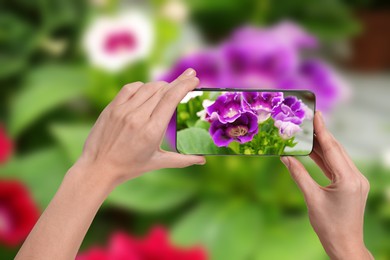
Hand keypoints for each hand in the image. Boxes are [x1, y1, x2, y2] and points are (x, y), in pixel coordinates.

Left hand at [74, 68, 205, 185]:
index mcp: (152, 130)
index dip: (184, 85)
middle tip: (189, 76)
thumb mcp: (157, 162)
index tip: (194, 78)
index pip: (171, 98)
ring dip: (161, 85)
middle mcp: (137, 117)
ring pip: (147, 87)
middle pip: (162, 90)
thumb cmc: (129, 167)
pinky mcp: (112, 108)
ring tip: (169, 87)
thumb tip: (203, 161)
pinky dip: (142, 86)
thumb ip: (182, 160)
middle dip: (178, 82)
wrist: (98, 167)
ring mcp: (123, 110)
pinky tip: (148, 90)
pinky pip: (130, 88)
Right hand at [281, 111, 372, 259]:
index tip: (316, 114)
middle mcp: (356, 177)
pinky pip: (337, 166)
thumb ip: (298, 174)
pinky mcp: (352, 185)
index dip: (322, 130)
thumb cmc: (328, 225)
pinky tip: (312, 151)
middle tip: (309, 119)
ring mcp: (355, 180)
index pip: (332, 149)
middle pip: (336, 150)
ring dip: (322, 145)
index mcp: (348, 179)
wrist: (345, 244)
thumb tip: (285, 156)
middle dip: (322, 134)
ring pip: (337, 157)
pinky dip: (324, 158)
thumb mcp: (311, 198)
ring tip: (307, 132)